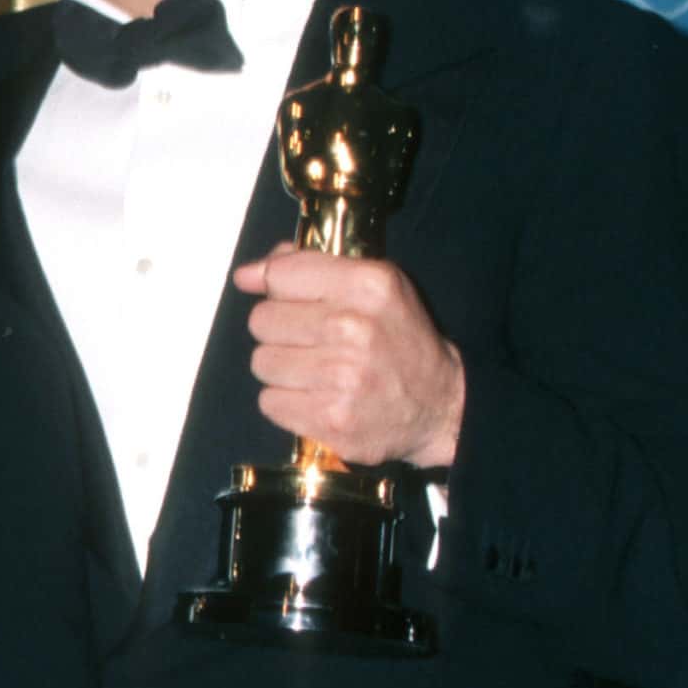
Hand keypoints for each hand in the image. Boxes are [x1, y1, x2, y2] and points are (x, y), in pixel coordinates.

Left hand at [232, 242, 464, 469]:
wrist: (440, 405)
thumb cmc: (399, 340)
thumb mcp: (373, 285)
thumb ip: (307, 268)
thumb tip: (247, 275)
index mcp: (366, 285)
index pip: (280, 275)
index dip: (279, 290)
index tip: (292, 301)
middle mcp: (353, 327)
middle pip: (262, 320)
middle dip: (280, 331)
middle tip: (312, 342)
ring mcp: (342, 377)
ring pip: (262, 362)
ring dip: (282, 369)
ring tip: (316, 371)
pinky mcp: (331, 419)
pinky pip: (269, 402)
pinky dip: (286, 402)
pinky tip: (316, 396)